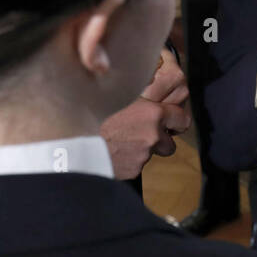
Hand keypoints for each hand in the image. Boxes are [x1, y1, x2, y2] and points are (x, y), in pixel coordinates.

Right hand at [99, 49, 191, 178]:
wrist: (73, 141)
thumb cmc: (92, 113)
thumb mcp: (119, 94)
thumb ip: (139, 94)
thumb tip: (147, 86)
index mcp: (153, 113)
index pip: (182, 119)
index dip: (176, 120)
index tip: (171, 120)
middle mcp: (153, 136)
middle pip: (170, 143)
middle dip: (160, 140)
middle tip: (143, 133)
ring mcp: (144, 155)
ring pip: (151, 155)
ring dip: (143, 150)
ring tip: (122, 141)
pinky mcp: (133, 170)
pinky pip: (136, 166)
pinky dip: (128, 161)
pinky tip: (113, 152)